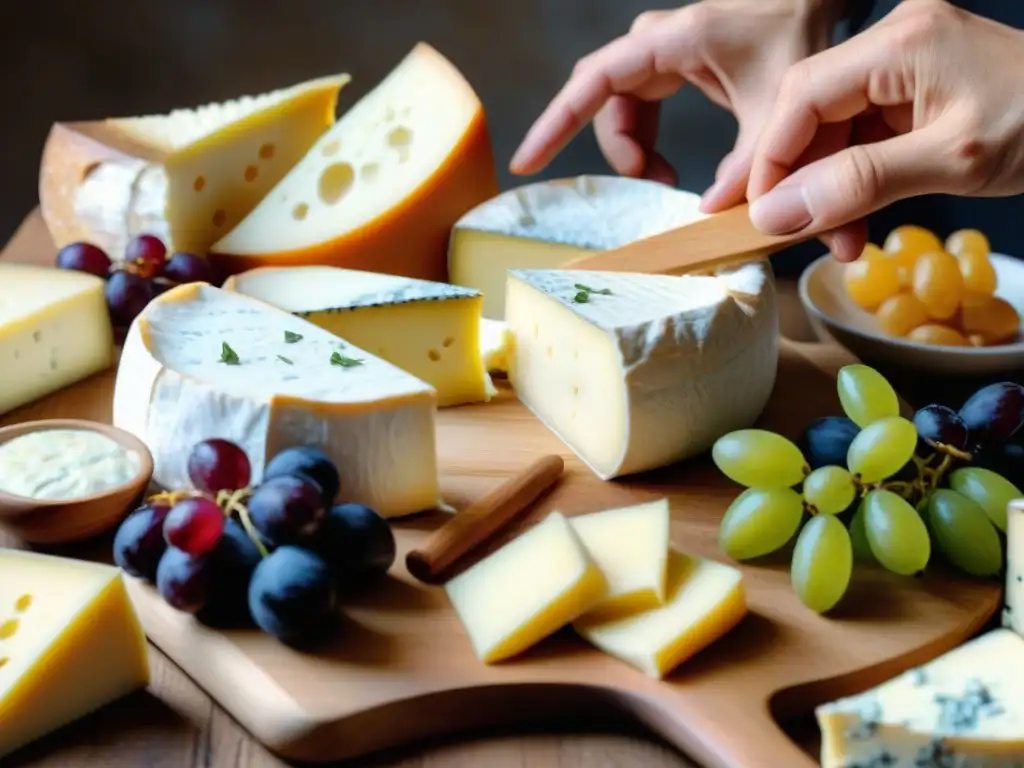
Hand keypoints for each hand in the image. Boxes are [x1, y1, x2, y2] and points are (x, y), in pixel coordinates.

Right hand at [510, 0, 840, 211]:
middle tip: (635, 189)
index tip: (527, 162)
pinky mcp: (668, 68)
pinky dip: (643, 145)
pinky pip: (635, 111)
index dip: (556, 123)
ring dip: (632, 153)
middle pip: (600, 101)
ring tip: (666, 184)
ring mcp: (658, 55)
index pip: (593, 81)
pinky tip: (667, 170)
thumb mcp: (776, 108)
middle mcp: (654, 43)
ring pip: (616, 111)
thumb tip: (710, 210)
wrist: (813, 2)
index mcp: (671, 41)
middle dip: (612, 150)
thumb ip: (749, 163)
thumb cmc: (795, 36)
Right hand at [747, 0, 1023, 261]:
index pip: (804, 95)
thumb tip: (777, 212)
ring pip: (833, 127)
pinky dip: (853, 179)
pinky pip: (862, 134)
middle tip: (788, 232)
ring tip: (837, 237)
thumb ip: (859, 184)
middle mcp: (896, 39)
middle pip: (811, 110)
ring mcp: (906, 62)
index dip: (771, 158)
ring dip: (826, 187)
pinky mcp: (916, 87)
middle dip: (799, 177)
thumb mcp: (951, 162)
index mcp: (902, 40)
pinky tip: (856, 218)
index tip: (756, 212)